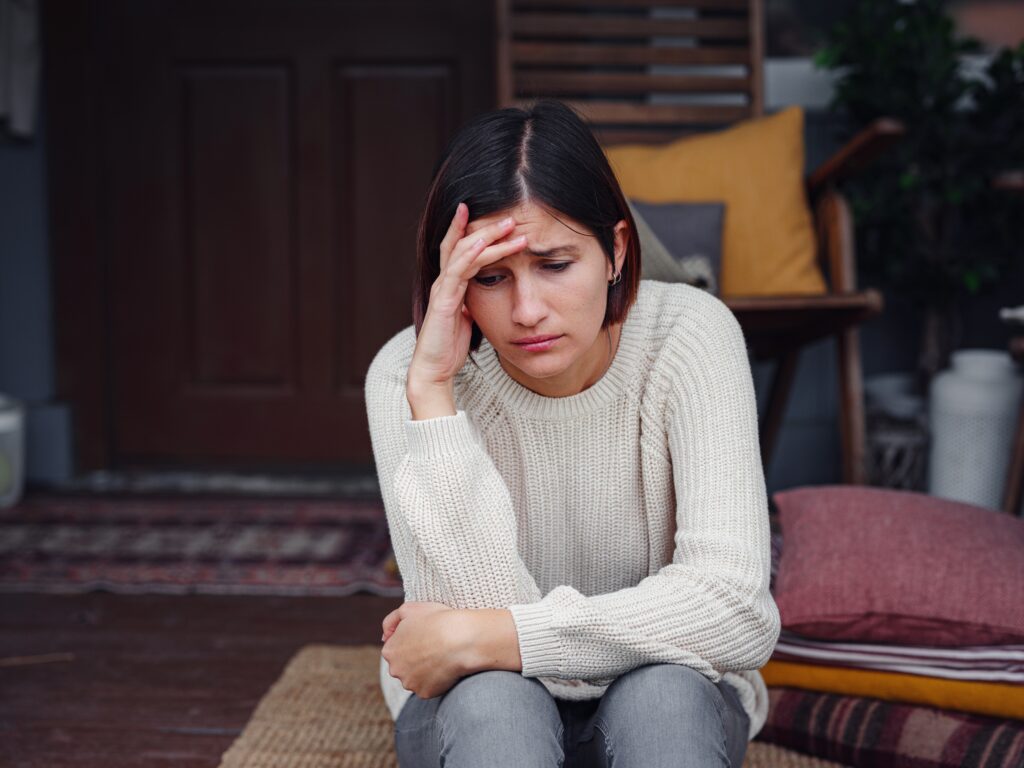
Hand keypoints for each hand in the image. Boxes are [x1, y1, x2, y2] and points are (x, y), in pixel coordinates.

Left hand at [380, 601, 474, 697]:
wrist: (461, 639)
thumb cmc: (437, 620)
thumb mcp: (409, 609)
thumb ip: (391, 621)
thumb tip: (384, 637)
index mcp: (389, 650)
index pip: (397, 648)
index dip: (412, 641)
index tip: (426, 636)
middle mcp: (395, 670)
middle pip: (403, 665)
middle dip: (415, 658)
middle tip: (434, 647)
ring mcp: (410, 683)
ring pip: (415, 678)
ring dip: (424, 670)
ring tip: (441, 656)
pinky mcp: (424, 693)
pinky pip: (429, 687)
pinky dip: (436, 680)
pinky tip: (445, 668)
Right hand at [407, 203, 527, 403]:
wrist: (434, 369)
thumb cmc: (450, 346)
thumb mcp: (468, 318)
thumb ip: (474, 301)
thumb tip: (490, 293)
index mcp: (450, 285)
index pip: (460, 249)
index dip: (472, 230)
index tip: (493, 215)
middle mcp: (444, 282)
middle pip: (461, 243)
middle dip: (485, 227)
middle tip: (510, 217)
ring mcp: (442, 289)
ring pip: (463, 252)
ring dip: (486, 237)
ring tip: (508, 226)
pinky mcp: (444, 301)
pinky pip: (457, 271)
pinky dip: (471, 255)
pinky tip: (483, 244)